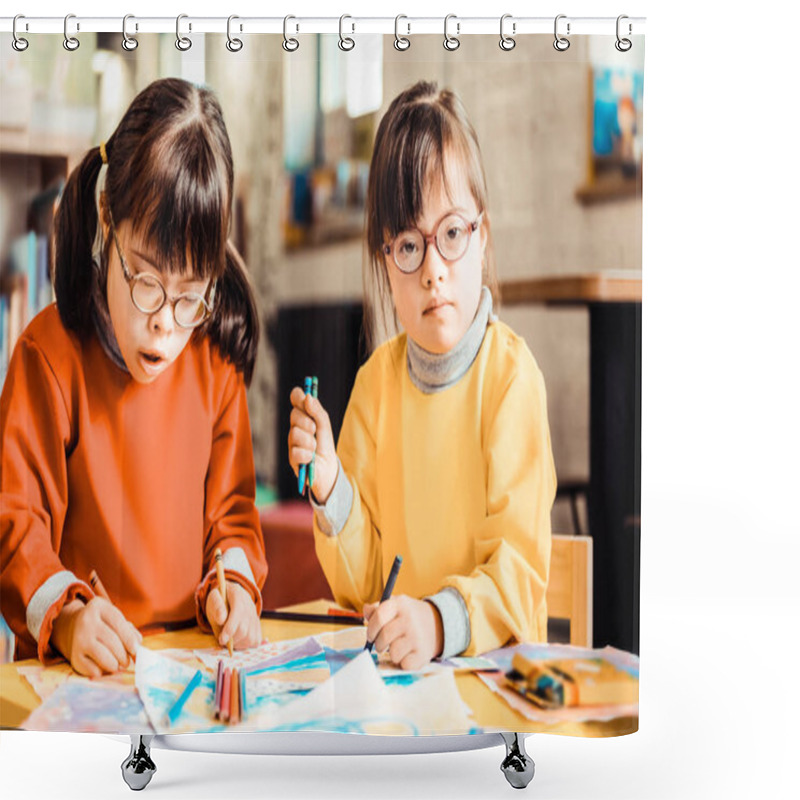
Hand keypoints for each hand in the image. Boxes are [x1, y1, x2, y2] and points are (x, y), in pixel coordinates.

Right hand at [51, 597, 141, 677]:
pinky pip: (92, 669)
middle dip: (123, 655)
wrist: (76, 628)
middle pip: (111, 640)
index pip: (117, 622)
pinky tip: (104, 668)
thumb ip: (131, 633)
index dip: (129, 638)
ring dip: (114, 665)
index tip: (135, 650)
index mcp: (99, 606)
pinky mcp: (74, 656)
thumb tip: (137, 652)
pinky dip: (102, 672)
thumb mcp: (117, 621)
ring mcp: (78, 638)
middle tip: (127, 662)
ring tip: (118, 666)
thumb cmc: (106, 625)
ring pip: (102, 655)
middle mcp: (86, 621)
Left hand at [205, 581, 260, 650]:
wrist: (232, 595)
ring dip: (238, 643)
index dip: (230, 629)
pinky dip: (246, 644)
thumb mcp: (214, 597)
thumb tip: (221, 620)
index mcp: (238, 596)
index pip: (238, 613)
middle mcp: (250, 606)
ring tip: (229, 639)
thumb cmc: (220, 598)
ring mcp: (255, 615)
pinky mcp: (258, 625)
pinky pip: (255, 640)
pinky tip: (237, 640)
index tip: (221, 640)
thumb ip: (216, 606)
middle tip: (222, 640)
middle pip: (244, 629)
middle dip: (231, 639)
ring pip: (250, 637)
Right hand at [288, 385, 337, 502]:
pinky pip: (296, 451)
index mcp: (302, 417)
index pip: (295, 399)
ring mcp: (291, 442)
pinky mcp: (292, 458)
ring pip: (295, 433)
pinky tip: (310, 458)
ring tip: (314, 448)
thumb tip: (308, 397)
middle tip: (314, 430)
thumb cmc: (325, 445)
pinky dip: (307, 455)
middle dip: (307, 421)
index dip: (298, 396)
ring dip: (310, 441)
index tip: (303, 397)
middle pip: (294, 414)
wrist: (328, 468)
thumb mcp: (325, 425)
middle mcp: (294, 427)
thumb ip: (317, 411)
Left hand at [363, 595, 443, 669]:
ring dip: (393, 654)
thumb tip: (366, 610)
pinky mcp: (423, 653)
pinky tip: (408, 654)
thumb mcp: (395, 605)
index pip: (379, 616)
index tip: (371, 636)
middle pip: (384, 637)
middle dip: (379, 644)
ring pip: (393, 653)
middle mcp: (409, 620)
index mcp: (400, 605)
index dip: (371, 629)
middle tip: (382, 645)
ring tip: (398, 648)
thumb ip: (378, 609)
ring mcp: (417, 637)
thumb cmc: (408, 616)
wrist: (437, 623)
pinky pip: (404, 664)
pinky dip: (404, 662)